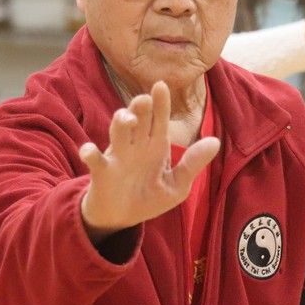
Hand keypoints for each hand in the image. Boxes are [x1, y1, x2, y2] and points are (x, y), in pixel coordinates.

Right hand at [79, 81, 219, 243]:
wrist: (122, 219)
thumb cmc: (149, 197)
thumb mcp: (177, 185)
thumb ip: (192, 164)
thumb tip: (215, 142)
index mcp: (156, 146)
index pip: (160, 119)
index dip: (161, 103)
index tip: (161, 85)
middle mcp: (136, 146)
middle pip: (139, 120)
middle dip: (140, 108)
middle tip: (144, 99)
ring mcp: (118, 157)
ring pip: (117, 132)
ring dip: (120, 123)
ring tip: (128, 118)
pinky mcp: (102, 172)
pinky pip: (94, 160)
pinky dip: (90, 153)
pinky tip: (89, 151)